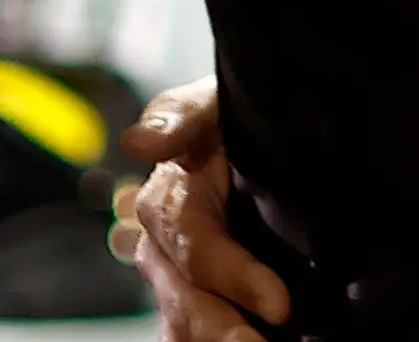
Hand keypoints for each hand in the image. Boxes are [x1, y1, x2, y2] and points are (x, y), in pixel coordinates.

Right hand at [122, 78, 289, 341]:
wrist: (243, 128)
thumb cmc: (228, 115)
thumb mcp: (212, 101)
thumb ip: (181, 115)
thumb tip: (138, 141)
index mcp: (167, 204)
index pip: (199, 252)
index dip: (238, 278)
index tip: (280, 304)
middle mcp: (163, 250)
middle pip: (188, 302)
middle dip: (224, 331)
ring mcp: (175, 278)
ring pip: (184, 325)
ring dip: (213, 340)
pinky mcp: (195, 294)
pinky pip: (187, 330)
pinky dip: (204, 340)